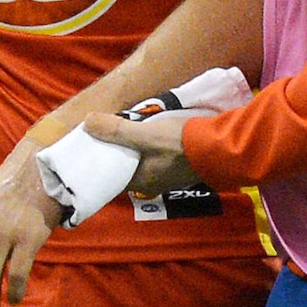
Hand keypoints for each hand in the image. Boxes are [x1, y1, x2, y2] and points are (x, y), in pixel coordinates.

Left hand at [82, 108, 203, 195]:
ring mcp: (169, 175)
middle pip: (127, 169)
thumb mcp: (146, 134)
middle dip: (116, 154)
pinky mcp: (181, 164)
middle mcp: (153, 183)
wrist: (220, 147)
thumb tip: (87, 123)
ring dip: (132, 150)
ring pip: (142, 163)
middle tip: (103, 136)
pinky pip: (156, 157)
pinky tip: (146, 133)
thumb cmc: (180, 144)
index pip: (112, 178)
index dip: (100, 164)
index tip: (90, 148)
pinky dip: (147, 147)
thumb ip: (117, 130)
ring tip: (121, 130)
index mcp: (141, 181)